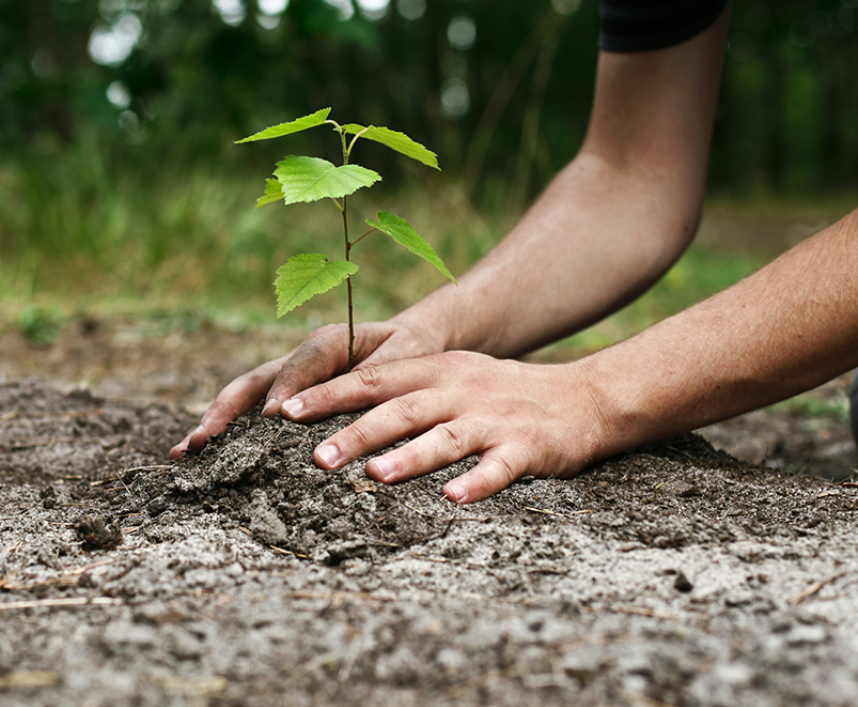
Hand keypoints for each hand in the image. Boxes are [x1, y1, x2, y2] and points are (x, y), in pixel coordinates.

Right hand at [169, 319, 444, 458]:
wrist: (409, 343)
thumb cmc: (409, 351)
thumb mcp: (404, 358)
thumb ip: (377, 375)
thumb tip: (348, 402)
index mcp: (328, 342)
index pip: (301, 365)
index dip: (285, 390)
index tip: (272, 419)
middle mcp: (299, 359)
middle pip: (253, 382)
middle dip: (226, 411)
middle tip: (202, 441)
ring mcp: (287, 379)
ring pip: (243, 398)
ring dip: (214, 423)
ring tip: (184, 452)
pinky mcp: (285, 397)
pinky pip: (251, 412)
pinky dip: (227, 433)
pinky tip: (201, 456)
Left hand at [276, 352, 607, 502]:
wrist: (584, 397)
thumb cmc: (501, 393)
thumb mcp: (452, 378)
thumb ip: (402, 390)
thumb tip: (336, 412)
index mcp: (436, 371)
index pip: (373, 379)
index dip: (329, 394)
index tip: (286, 411)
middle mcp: (460, 390)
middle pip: (401, 410)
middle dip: (356, 432)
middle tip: (316, 457)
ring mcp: (493, 419)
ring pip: (445, 437)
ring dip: (409, 457)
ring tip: (374, 477)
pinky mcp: (527, 447)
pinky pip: (498, 467)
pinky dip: (476, 483)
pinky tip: (453, 499)